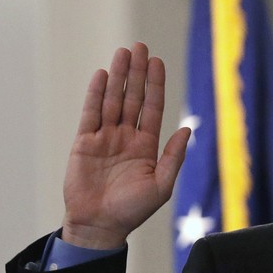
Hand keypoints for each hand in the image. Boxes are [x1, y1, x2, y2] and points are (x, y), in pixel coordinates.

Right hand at [62, 42, 190, 248]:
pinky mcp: (84, 142)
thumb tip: (187, 129)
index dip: (155, 85)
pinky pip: (91, 113)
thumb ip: (173, 157)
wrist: (100, 225)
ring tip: (123, 52)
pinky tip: (102, 75)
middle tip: (140, 46)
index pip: (153, 108)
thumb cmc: (132, 210)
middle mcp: (126, 137)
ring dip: (118, 76)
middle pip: (132, 97)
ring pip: (112, 100)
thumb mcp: (161, 185)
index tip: (158, 62)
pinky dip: (96, 94)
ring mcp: (105, 138)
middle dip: (137, 72)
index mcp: (146, 146)